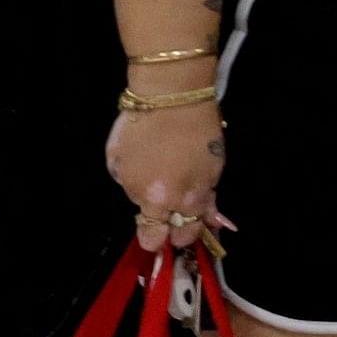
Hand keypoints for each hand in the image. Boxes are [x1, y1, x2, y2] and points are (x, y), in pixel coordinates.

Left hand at [106, 99, 229, 254]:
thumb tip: (144, 200)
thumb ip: (132, 188)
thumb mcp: (118, 161)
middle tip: (170, 228)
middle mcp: (181, 199)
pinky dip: (209, 205)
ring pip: (202, 220)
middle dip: (176, 237)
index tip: (150, 236)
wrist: (174, 97)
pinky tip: (206, 207)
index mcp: (151, 197)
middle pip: (184, 235)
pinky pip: (213, 198)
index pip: (153, 235)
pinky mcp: (219, 172)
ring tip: (187, 218)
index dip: (150, 239)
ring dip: (194, 222)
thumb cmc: (137, 125)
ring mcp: (204, 186)